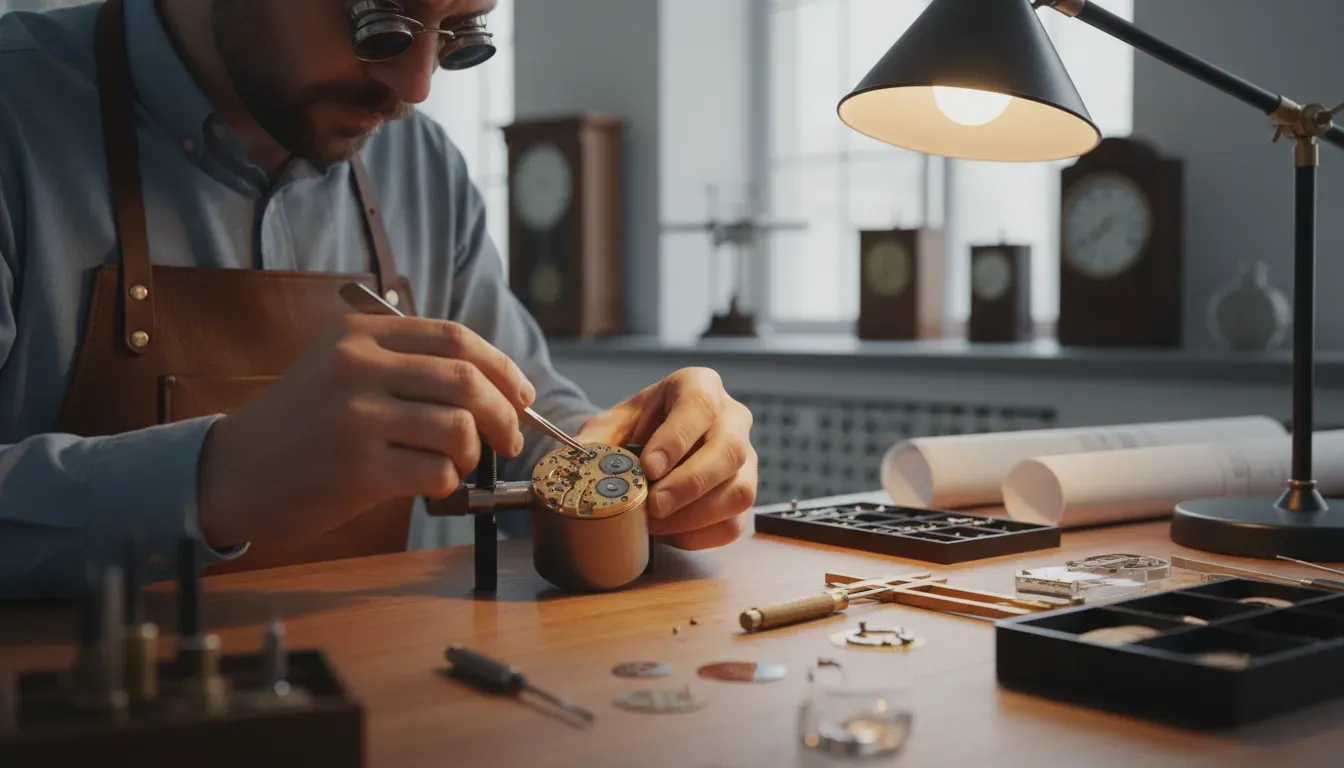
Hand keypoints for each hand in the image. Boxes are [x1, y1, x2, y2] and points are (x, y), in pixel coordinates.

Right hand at [196, 315, 535, 546]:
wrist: (234, 471)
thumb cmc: (302, 424)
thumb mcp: (340, 367)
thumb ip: (404, 361)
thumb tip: (495, 382)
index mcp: (360, 335)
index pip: (456, 338)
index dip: (502, 366)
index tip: (521, 393)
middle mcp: (358, 367)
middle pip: (466, 380)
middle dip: (505, 414)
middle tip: (511, 437)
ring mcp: (356, 418)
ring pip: (459, 428)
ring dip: (475, 452)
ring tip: (459, 462)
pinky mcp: (357, 469)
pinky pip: (437, 472)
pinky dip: (448, 481)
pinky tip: (431, 483)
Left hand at [576, 368, 756, 549]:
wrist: (656, 444)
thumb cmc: (640, 427)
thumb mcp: (614, 423)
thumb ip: (596, 439)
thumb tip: (579, 461)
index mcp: (700, 387)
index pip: (699, 406)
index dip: (676, 439)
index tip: (649, 467)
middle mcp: (732, 419)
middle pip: (729, 451)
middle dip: (690, 484)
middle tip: (654, 505)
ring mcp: (746, 458)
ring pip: (740, 491)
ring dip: (696, 515)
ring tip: (657, 525)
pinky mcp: (744, 493)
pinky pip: (734, 522)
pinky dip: (701, 535)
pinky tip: (670, 534)